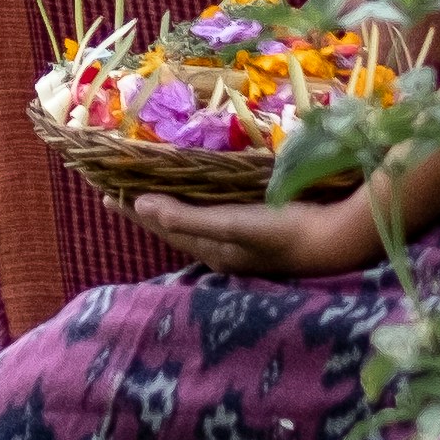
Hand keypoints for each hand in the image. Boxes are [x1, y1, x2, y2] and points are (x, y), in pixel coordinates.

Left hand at [122, 175, 388, 280]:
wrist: (334, 240)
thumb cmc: (281, 232)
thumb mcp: (231, 225)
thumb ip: (186, 217)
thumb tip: (140, 205)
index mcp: (208, 249)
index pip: (161, 227)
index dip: (134, 210)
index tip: (105, 193)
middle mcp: (219, 250)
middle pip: (173, 226)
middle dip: (148, 209)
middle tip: (122, 189)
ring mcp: (239, 242)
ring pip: (194, 222)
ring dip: (172, 206)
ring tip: (154, 190)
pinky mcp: (257, 231)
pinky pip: (215, 216)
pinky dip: (199, 204)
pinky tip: (203, 196)